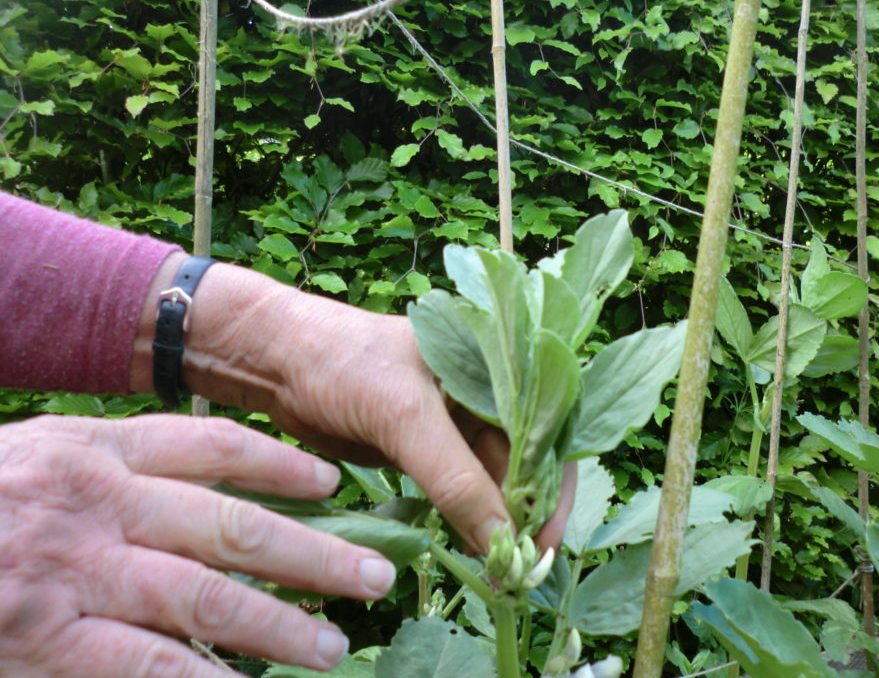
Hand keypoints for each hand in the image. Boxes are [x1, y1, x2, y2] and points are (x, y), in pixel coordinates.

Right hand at [0, 413, 396, 676]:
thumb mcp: (38, 455)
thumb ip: (116, 467)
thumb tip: (202, 489)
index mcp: (96, 450)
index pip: (214, 449)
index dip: (282, 467)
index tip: (335, 485)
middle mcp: (98, 505)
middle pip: (232, 527)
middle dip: (313, 554)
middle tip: (375, 575)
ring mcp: (73, 575)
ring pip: (204, 599)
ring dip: (279, 627)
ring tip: (335, 648)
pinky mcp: (43, 640)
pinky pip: (143, 666)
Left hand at [137, 255, 572, 553]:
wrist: (276, 359)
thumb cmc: (344, 364)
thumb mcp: (405, 417)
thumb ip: (457, 478)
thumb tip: (503, 544)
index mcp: (497, 363)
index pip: (546, 429)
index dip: (552, 487)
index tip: (544, 542)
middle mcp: (485, 390)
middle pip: (526, 460)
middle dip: (527, 513)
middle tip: (522, 570)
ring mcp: (456, 419)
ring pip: (493, 479)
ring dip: (498, 523)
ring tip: (498, 569)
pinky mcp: (425, 444)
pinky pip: (460, 486)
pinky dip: (468, 519)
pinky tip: (472, 549)